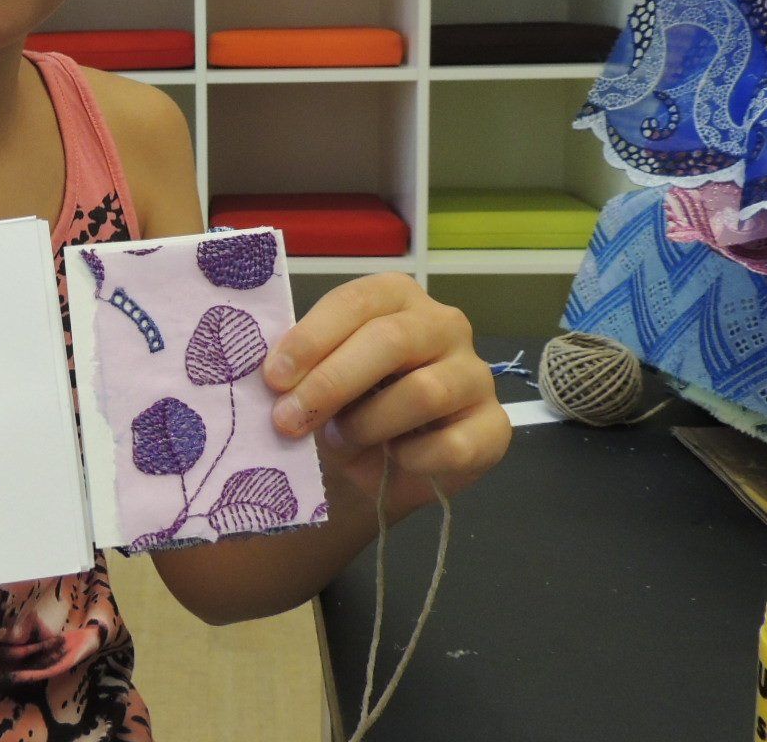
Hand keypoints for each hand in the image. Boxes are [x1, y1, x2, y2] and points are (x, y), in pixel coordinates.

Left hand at [261, 273, 509, 520]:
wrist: (377, 469)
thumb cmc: (344, 407)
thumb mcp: (314, 380)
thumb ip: (300, 367)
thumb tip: (272, 375)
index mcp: (397, 297)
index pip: (357, 301)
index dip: (312, 338)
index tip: (273, 377)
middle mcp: (444, 325)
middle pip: (390, 341)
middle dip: (331, 383)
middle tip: (288, 419)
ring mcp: (476, 375)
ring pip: (424, 392)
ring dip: (369, 424)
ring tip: (342, 440)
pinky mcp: (494, 428)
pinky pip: (452, 445)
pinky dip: (411, 459)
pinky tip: (393, 460)